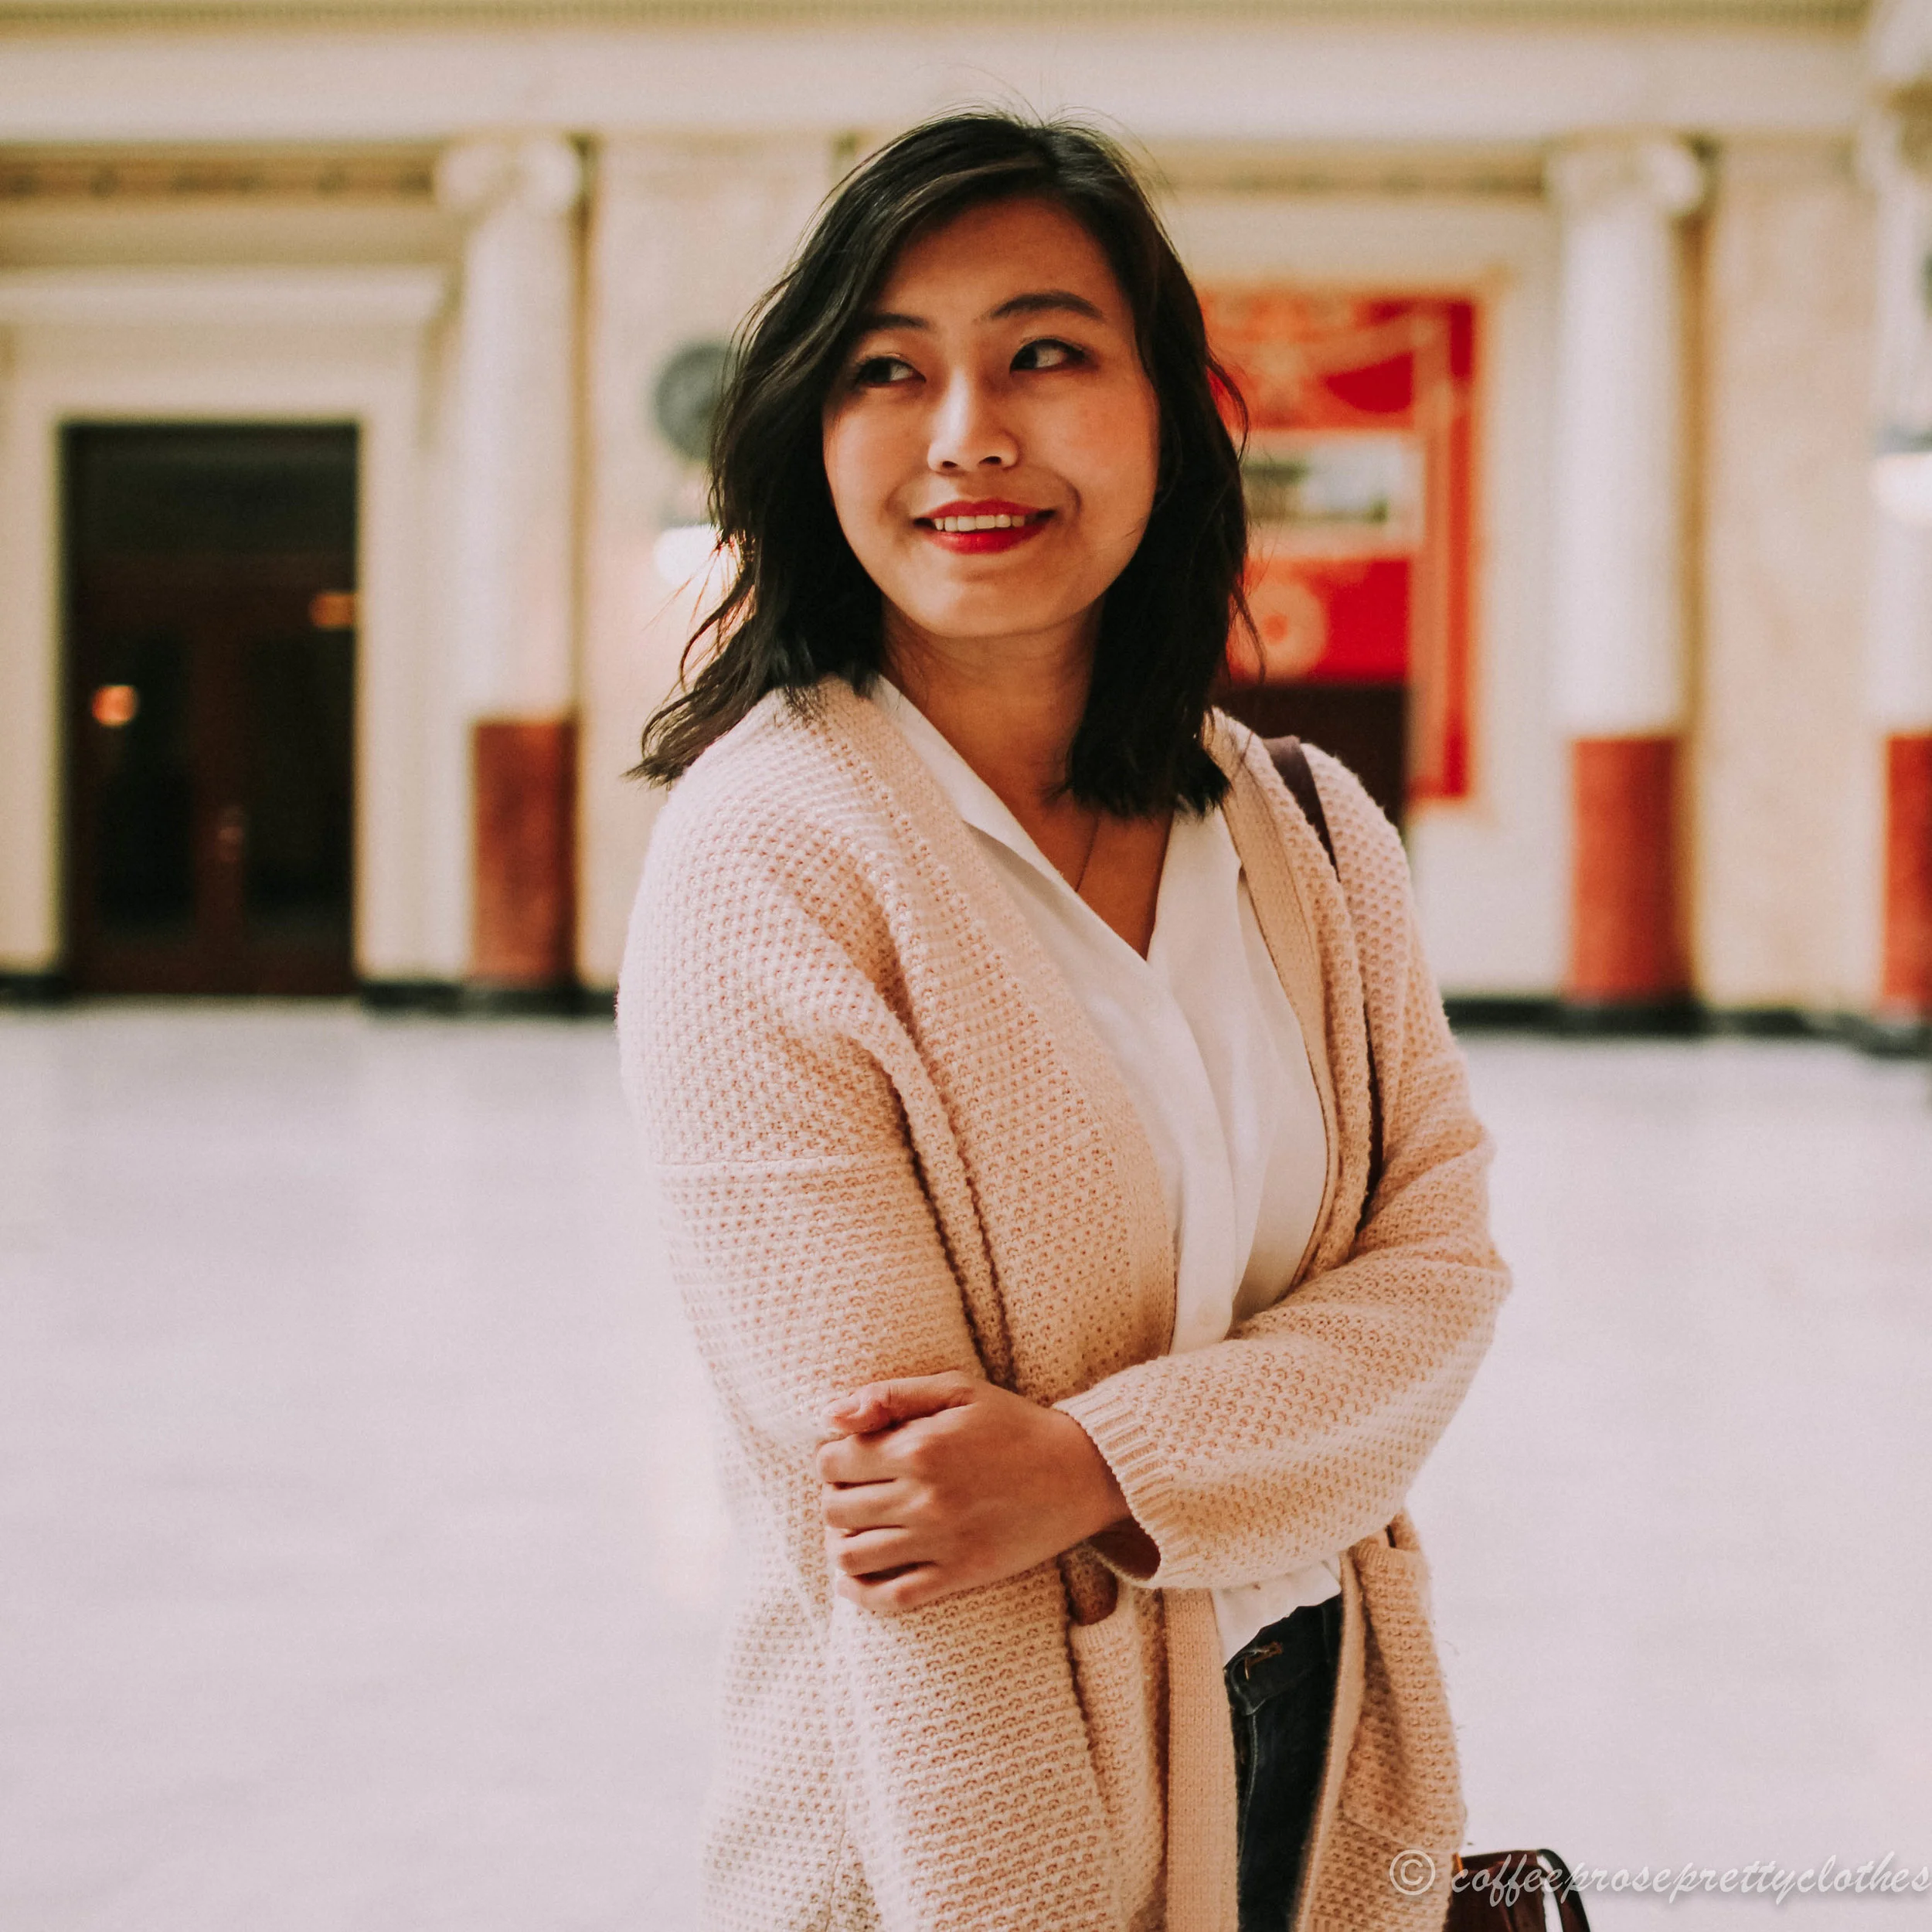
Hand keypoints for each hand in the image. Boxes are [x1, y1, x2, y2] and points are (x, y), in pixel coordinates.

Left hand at [816, 1371, 1130, 1612]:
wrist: (1080, 1472)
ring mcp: (940, 1542)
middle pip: (835, 1508)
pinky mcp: (958, 1575)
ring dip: (840, 1542)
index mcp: (919, 1447)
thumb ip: (891, 1395)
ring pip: (851, 1557)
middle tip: (853, 1489)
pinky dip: (859, 1592)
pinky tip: (855, 1578)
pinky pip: (890, 1598)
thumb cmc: (1014, 1424)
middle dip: (834, 1495)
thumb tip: (829, 1417)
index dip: (832, 1456)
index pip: (833, 1460)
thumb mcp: (957, 1388)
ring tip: (855, 1528)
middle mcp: (923, 1498)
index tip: (849, 1455)